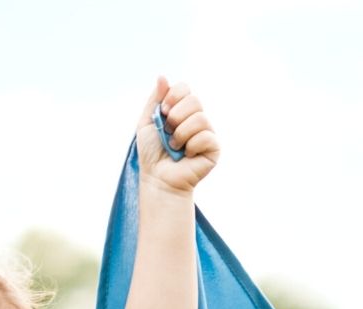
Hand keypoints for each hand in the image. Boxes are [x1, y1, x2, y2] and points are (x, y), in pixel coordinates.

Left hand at [136, 76, 219, 195]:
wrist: (158, 178)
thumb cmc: (152, 153)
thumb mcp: (148, 122)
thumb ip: (155, 99)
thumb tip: (163, 76)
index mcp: (182, 110)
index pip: (185, 88)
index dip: (173, 96)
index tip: (163, 112)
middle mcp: (197, 118)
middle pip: (194, 100)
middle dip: (176, 116)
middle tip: (168, 131)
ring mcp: (207, 133)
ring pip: (200, 118)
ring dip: (181, 133)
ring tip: (174, 146)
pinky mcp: (214, 148)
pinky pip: (206, 136)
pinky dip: (191, 146)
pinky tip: (186, 155)